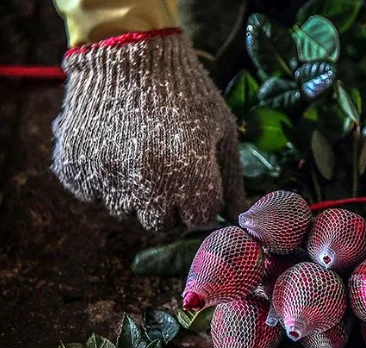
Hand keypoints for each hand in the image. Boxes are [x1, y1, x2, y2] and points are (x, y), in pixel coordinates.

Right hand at [52, 30, 243, 230]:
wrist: (130, 53)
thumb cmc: (186, 92)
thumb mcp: (221, 128)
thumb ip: (231, 177)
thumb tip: (238, 215)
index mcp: (190, 173)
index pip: (199, 217)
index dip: (201, 201)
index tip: (197, 184)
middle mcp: (148, 182)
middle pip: (160, 224)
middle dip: (168, 206)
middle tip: (168, 175)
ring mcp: (109, 175)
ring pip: (124, 211)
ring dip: (134, 194)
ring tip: (140, 158)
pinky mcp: (76, 164)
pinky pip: (90, 193)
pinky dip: (101, 179)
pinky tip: (114, 152)